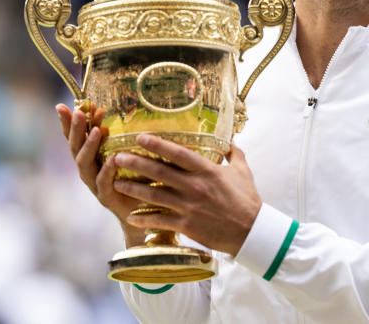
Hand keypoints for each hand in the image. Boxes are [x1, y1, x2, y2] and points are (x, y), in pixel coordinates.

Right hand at [56, 103, 145, 245]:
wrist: (142, 209)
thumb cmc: (132, 176)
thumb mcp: (122, 151)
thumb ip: (113, 134)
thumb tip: (104, 109)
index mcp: (88, 156)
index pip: (73, 137)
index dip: (65, 122)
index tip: (61, 105)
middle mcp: (86, 169)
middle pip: (75, 147)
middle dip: (75, 129)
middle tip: (78, 112)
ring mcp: (93, 184)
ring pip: (84, 164)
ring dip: (89, 146)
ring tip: (98, 131)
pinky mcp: (106, 197)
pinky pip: (103, 182)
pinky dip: (107, 170)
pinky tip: (114, 158)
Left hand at [113, 134, 261, 255]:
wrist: (251, 231)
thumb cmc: (247, 200)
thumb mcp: (243, 171)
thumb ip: (234, 153)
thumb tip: (230, 139)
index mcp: (207, 170)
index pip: (177, 153)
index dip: (157, 144)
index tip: (140, 137)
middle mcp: (194, 186)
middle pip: (159, 172)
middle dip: (136, 163)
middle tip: (117, 158)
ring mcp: (189, 207)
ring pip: (154, 195)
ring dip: (133, 189)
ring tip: (116, 183)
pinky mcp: (186, 225)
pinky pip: (160, 221)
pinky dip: (144, 219)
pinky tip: (130, 216)